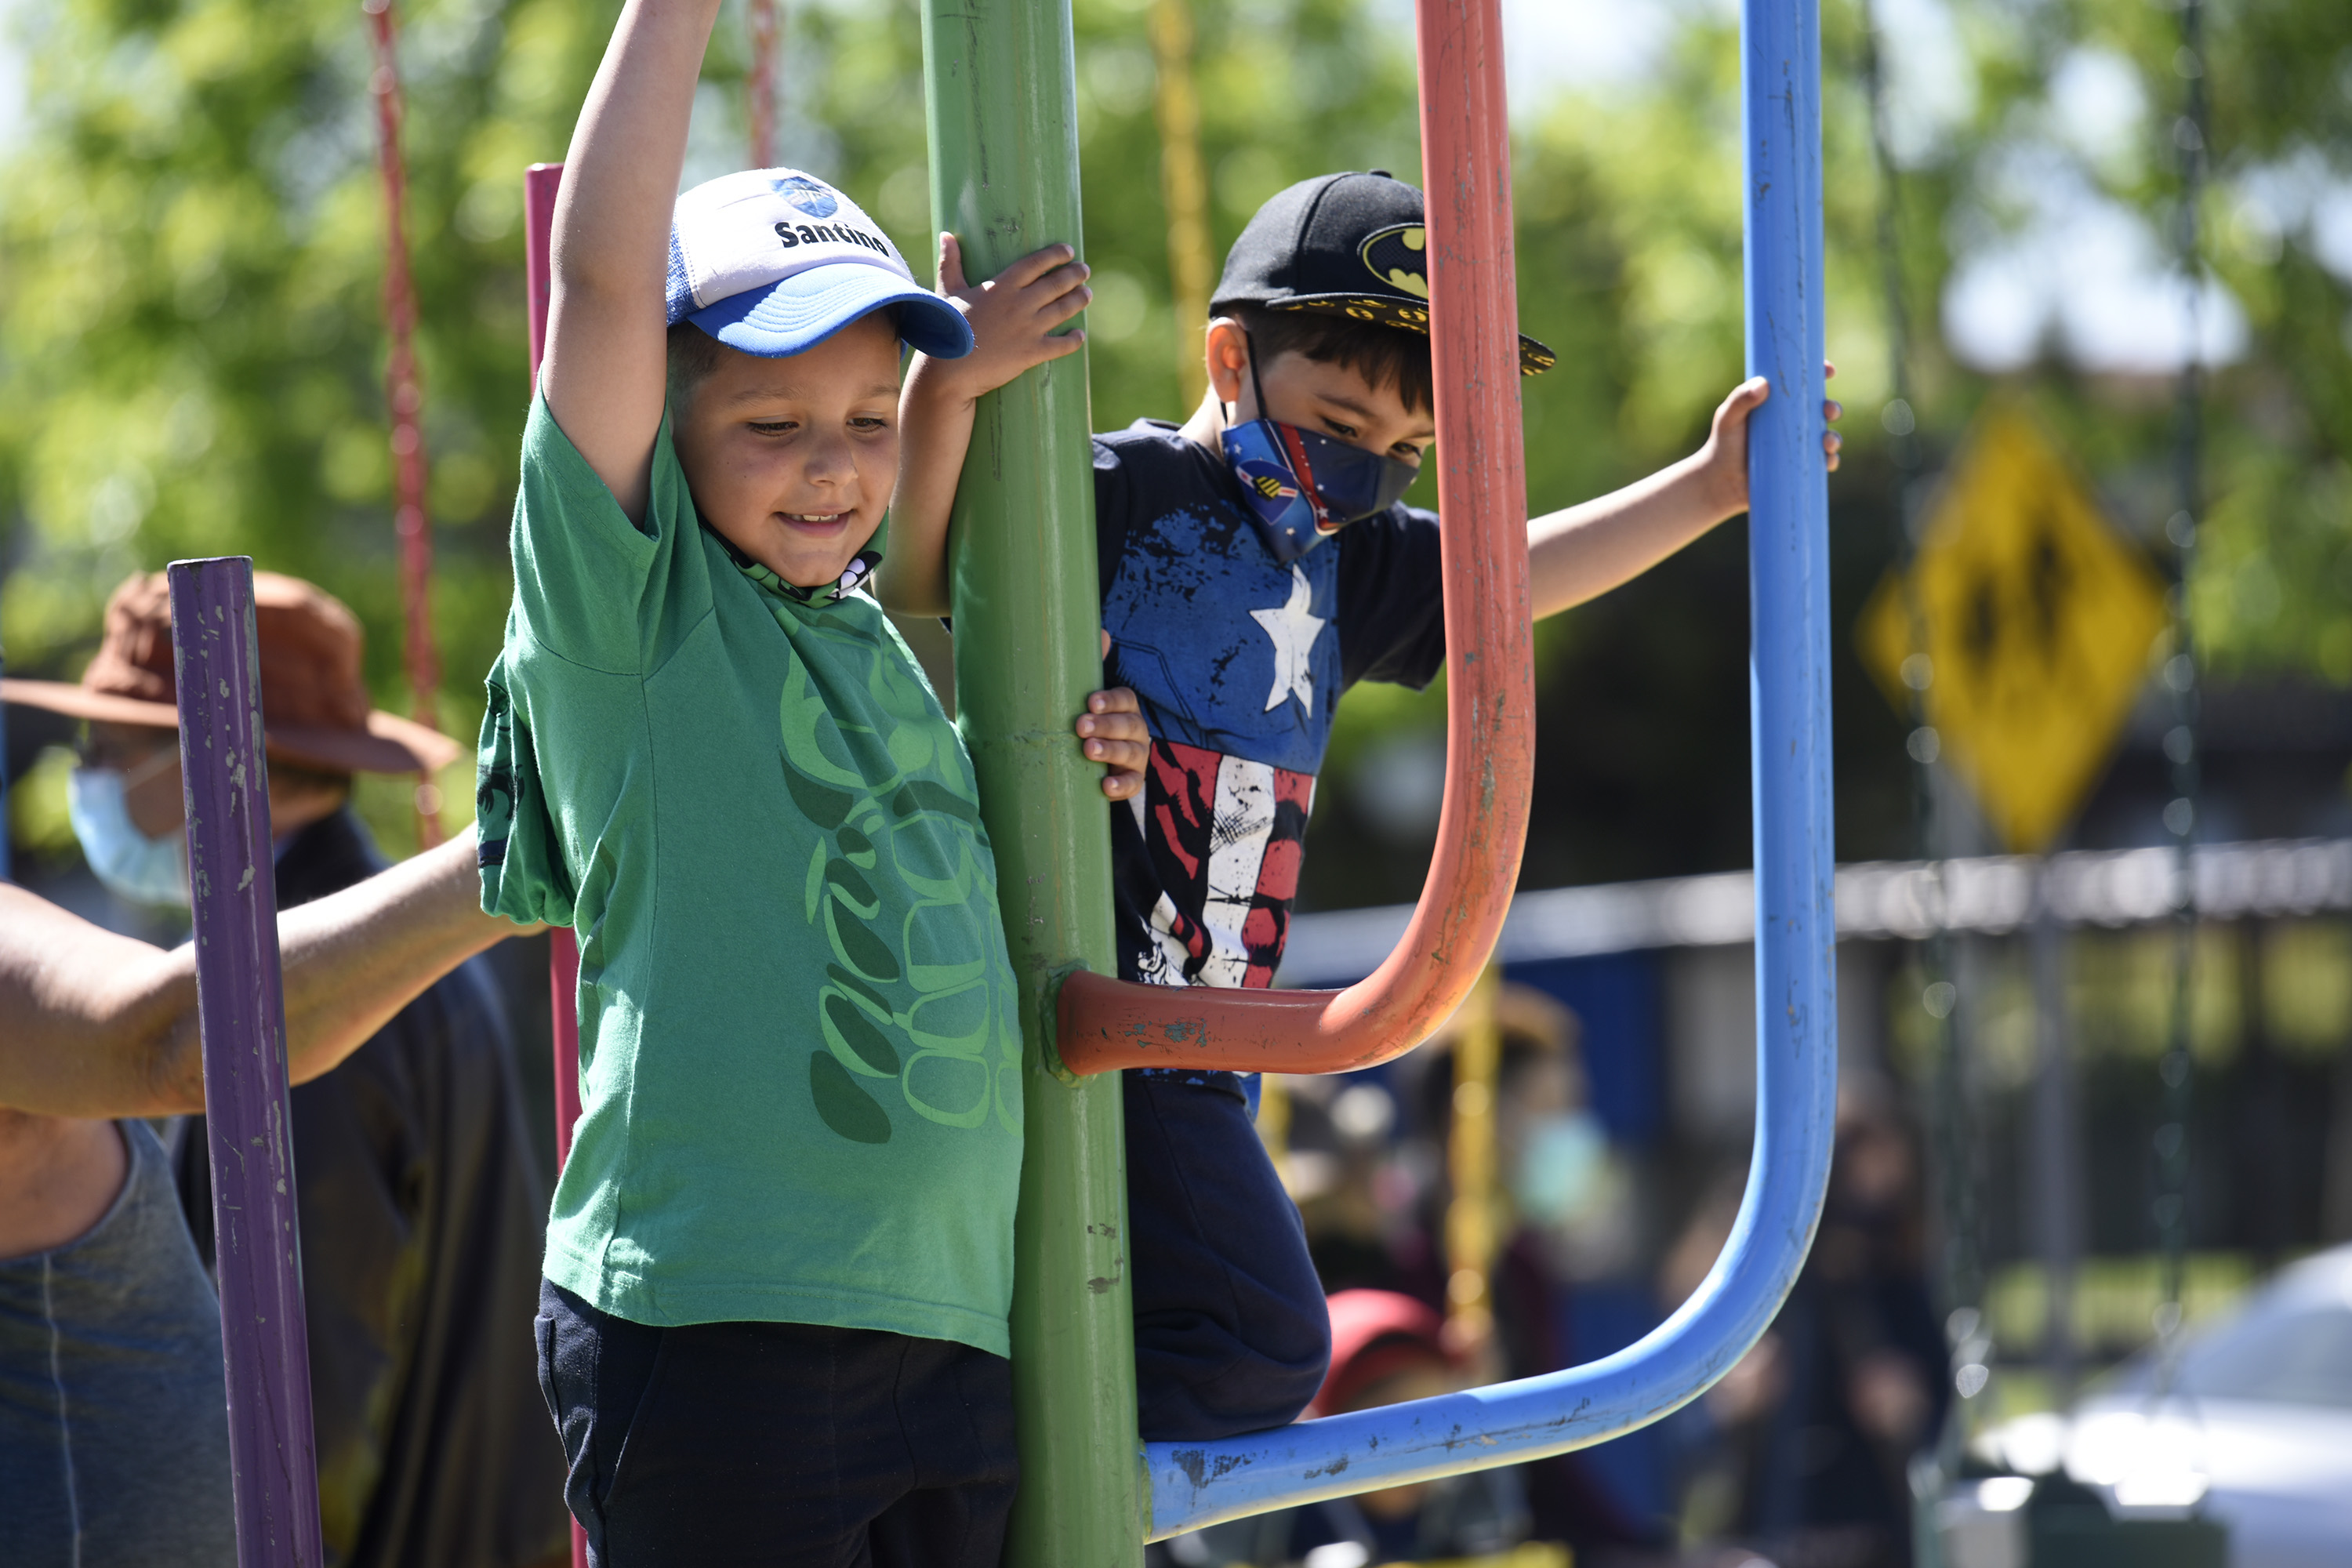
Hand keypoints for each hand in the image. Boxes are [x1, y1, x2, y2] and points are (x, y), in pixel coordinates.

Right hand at [925, 234, 1089, 402]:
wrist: (949, 369)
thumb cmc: (947, 328)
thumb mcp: (947, 291)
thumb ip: (951, 263)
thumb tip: (945, 235)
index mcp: (1002, 287)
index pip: (1036, 264)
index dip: (1055, 255)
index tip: (1069, 250)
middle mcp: (1020, 304)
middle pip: (1056, 284)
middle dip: (1075, 274)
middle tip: (1085, 270)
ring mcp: (1028, 329)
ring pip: (1063, 310)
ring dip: (1079, 300)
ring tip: (1088, 294)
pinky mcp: (1031, 353)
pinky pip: (1061, 345)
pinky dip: (1073, 340)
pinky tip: (1080, 335)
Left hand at [1076, 686, 1149, 801]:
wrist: (1099, 768)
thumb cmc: (1084, 734)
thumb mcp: (1082, 719)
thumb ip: (1069, 711)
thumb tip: (1034, 707)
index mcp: (1126, 710)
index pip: (1125, 699)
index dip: (1110, 700)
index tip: (1091, 703)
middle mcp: (1136, 731)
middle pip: (1127, 724)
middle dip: (1104, 725)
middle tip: (1081, 727)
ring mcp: (1138, 755)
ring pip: (1130, 751)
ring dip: (1110, 750)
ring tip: (1090, 750)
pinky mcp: (1135, 779)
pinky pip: (1133, 783)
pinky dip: (1121, 784)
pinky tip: (1106, 785)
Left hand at [1695, 362, 1841, 518]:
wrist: (1721, 483)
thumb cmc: (1723, 445)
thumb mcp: (1728, 418)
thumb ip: (1740, 400)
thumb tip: (1763, 384)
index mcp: (1780, 405)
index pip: (1804, 385)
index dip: (1820, 374)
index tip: (1828, 370)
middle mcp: (1793, 423)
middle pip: (1822, 410)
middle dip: (1832, 408)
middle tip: (1828, 410)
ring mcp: (1798, 446)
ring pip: (1827, 437)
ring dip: (1834, 438)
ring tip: (1827, 442)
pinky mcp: (1800, 468)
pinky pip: (1823, 464)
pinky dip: (1830, 461)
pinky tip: (1828, 461)